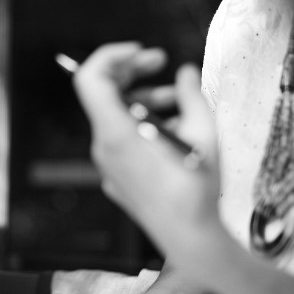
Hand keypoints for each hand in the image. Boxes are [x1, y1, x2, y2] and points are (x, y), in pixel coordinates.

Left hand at [73, 43, 223, 266]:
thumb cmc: (196, 190)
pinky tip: (175, 128)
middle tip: (161, 61)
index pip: (90, 79)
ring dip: (144, 100)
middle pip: (104, 95)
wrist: (190, 241)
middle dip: (132, 72)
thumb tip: (186, 71)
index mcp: (116, 133)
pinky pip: (122, 140)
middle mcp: (103, 148)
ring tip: (178, 99)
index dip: (111, 56)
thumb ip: (191, 95)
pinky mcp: (116, 178)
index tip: (140, 51)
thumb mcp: (204, 135)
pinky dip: (142, 125)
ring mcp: (107, 165)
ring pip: (117, 118)